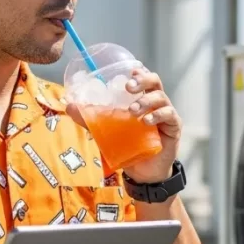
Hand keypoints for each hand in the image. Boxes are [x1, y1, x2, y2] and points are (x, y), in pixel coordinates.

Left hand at [67, 66, 180, 183]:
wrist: (143, 172)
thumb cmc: (128, 146)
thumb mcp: (107, 131)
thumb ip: (91, 118)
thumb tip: (68, 106)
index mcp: (141, 98)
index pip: (142, 78)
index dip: (138, 72)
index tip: (129, 70)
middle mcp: (155, 102)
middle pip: (154, 81)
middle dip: (142, 80)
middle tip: (128, 87)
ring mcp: (166, 113)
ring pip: (161, 97)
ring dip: (146, 101)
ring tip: (132, 111)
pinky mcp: (174, 127)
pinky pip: (169, 115)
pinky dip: (157, 115)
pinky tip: (146, 121)